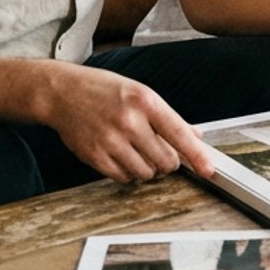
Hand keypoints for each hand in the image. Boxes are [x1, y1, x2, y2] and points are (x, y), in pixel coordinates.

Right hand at [46, 64, 217, 182]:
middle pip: (165, 161)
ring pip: (146, 173)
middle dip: (167, 162)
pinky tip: (121, 156)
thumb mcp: (139, 92)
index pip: (179, 133)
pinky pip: (123, 178)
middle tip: (158, 151)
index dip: (196, 155)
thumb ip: (168, 116)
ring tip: (136, 151)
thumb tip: (195, 135)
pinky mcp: (94, 156)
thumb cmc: (103, 90)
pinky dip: (127, 173)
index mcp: (145, 101)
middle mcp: (129, 121)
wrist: (61, 93)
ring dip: (147, 168)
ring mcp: (110, 140)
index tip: (209, 170)